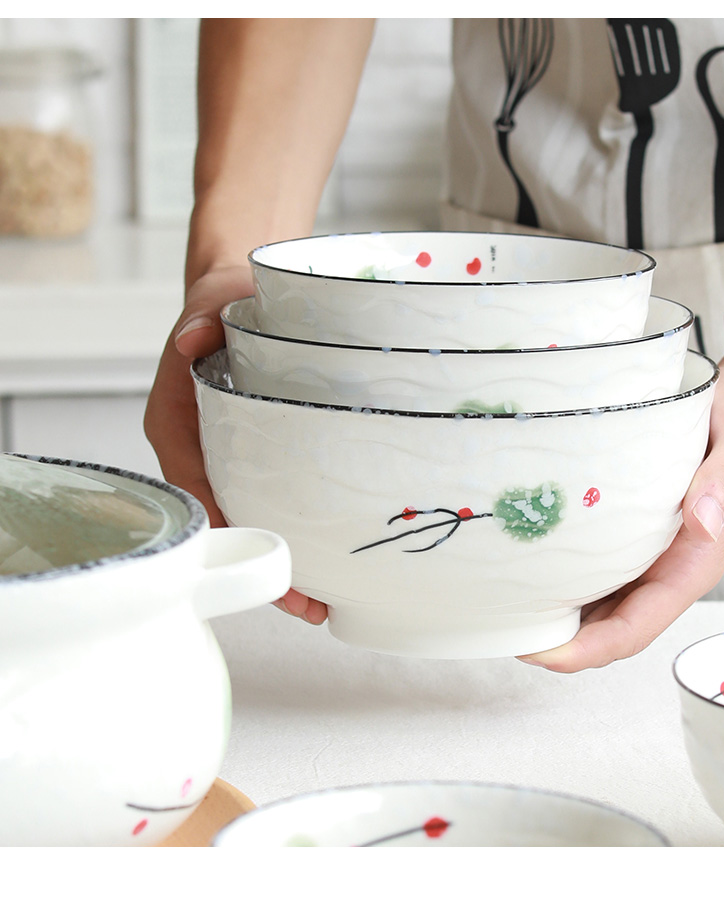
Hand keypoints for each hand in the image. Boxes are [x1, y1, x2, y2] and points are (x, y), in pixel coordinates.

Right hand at [144, 264, 328, 625]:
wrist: (243, 296)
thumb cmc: (224, 303)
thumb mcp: (213, 303)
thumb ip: (200, 321)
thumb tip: (189, 342)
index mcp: (177, 422)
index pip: (192, 484)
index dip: (222, 526)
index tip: (257, 558)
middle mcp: (199, 449)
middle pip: (224, 521)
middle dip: (262, 563)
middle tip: (304, 603)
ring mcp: (229, 458)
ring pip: (249, 521)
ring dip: (283, 560)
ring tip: (322, 601)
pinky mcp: (258, 457)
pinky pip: (270, 501)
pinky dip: (294, 530)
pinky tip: (327, 555)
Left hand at [517, 355, 723, 671]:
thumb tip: (704, 520)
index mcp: (692, 564)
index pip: (636, 627)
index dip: (588, 649)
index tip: (541, 654)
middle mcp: (665, 568)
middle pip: (606, 626)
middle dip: (558, 642)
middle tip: (501, 633)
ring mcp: (644, 554)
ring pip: (594, 602)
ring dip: (553, 615)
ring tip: (500, 609)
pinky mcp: (627, 532)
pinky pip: (590, 566)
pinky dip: (557, 577)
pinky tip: (522, 567)